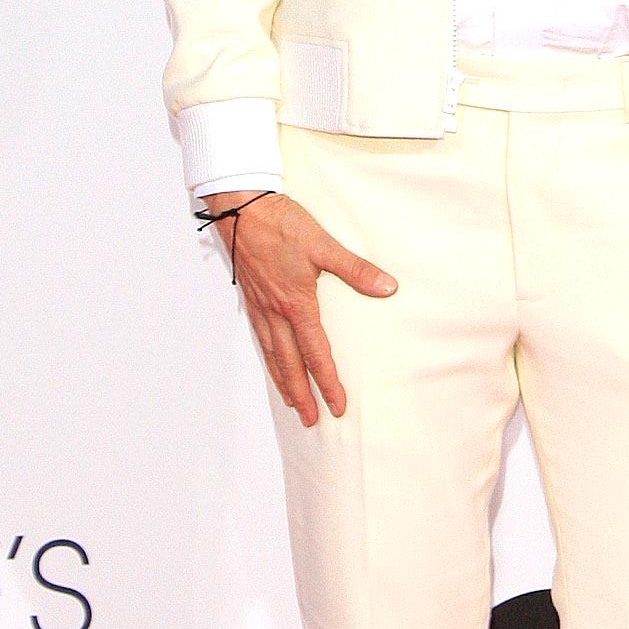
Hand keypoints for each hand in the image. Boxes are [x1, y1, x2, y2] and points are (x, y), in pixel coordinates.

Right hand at [203, 191, 395, 426]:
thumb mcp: (323, 245)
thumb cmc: (281, 224)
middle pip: (289, 364)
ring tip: (291, 402)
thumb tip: (387, 287)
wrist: (240, 208)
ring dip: (283, 381)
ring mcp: (260, 307)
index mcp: (296, 304)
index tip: (337, 406)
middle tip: (311, 420)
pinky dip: (268, 358)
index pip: (315, 354)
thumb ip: (356, 270)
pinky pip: (260, 338)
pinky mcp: (251, 298)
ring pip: (272, 355)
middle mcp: (275, 312)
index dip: (328, 382)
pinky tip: (272, 361)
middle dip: (302, 394)